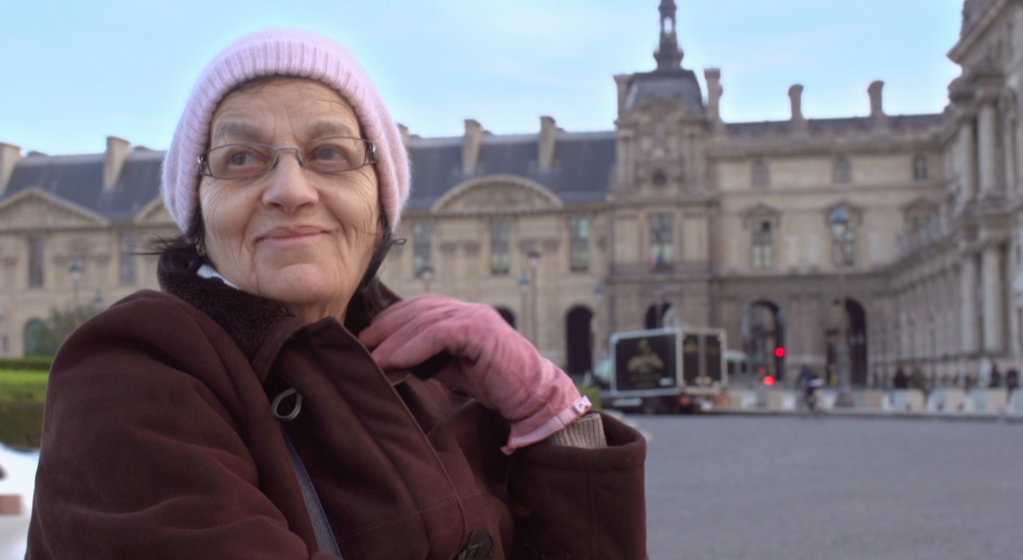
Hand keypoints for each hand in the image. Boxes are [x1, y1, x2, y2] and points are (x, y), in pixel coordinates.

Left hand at [358, 294, 589, 452]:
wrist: (535, 399)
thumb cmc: (498, 387)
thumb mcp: (454, 370)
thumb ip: (429, 359)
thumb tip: (390, 361)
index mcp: (463, 315)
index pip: (418, 307)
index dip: (389, 321)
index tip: (366, 341)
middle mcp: (468, 309)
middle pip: (416, 309)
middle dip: (385, 327)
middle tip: (360, 348)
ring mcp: (477, 317)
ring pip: (423, 319)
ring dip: (393, 341)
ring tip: (373, 360)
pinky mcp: (481, 331)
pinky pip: (439, 332)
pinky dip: (412, 346)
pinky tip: (395, 361)